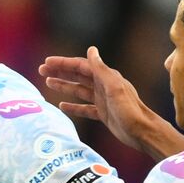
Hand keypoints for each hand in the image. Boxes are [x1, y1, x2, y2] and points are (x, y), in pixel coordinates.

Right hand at [39, 47, 153, 151]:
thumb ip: (102, 69)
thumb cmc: (130, 110)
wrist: (142, 132)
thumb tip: (91, 50)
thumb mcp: (114, 88)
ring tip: (48, 83)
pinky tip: (61, 106)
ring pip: (79, 90)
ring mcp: (103, 100)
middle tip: (42, 70)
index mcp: (106, 77)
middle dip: (60, 72)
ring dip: (64, 86)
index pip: (81, 66)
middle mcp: (104, 86)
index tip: (47, 62)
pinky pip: (84, 107)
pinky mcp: (103, 113)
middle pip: (78, 76)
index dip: (64, 63)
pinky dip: (73, 106)